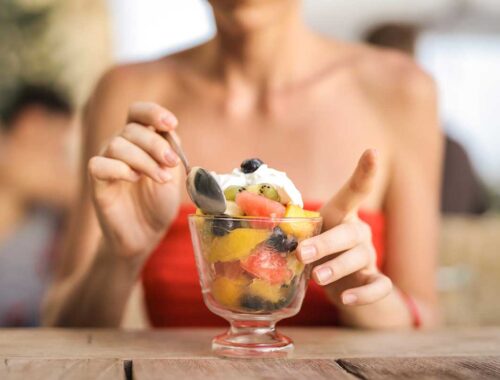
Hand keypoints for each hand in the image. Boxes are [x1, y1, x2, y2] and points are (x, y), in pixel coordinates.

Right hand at [88, 102, 182, 260]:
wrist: (147, 234)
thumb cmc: (159, 202)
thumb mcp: (174, 174)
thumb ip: (171, 151)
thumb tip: (168, 132)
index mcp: (140, 140)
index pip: (138, 112)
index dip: (152, 112)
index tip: (171, 123)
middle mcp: (120, 146)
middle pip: (131, 129)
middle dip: (156, 144)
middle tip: (171, 163)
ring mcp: (106, 163)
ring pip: (117, 145)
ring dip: (144, 160)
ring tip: (161, 178)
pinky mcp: (97, 183)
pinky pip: (99, 165)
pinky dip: (120, 169)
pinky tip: (134, 179)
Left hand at [297, 149, 391, 306]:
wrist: (342, 283)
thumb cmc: (318, 251)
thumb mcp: (305, 235)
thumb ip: (288, 227)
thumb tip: (247, 213)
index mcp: (341, 215)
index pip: (355, 191)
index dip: (365, 172)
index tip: (372, 151)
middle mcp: (358, 232)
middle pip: (349, 232)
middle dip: (325, 243)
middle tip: (302, 254)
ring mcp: (368, 256)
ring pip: (360, 257)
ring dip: (337, 267)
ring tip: (316, 278)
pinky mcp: (373, 280)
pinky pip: (379, 286)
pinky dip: (363, 294)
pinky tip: (345, 298)